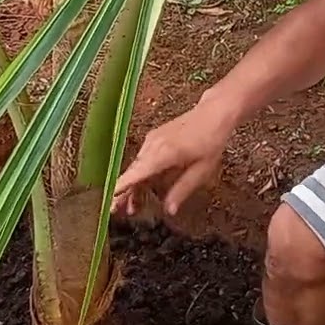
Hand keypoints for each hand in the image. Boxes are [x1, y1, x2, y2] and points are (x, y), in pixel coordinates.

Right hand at [111, 101, 235, 216]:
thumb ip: (182, 190)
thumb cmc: (211, 140)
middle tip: (117, 211)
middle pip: (132, 172)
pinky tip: (144, 188)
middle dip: (124, 193)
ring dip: (134, 186)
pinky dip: (141, 174)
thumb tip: (169, 210)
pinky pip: (143, 159)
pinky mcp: (155, 138)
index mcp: (163, 153)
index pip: (135, 174)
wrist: (214, 113)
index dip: (121, 189)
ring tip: (132, 207)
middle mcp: (153, 145)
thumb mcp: (201, 171)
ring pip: (137, 167)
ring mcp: (152, 140)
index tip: (110, 201)